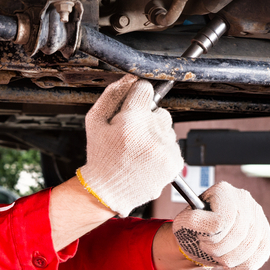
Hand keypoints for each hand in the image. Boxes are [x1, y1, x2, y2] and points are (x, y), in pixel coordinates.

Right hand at [76, 75, 182, 216]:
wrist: (108, 191)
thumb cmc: (100, 156)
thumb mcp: (95, 122)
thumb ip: (112, 95)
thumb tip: (130, 78)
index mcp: (131, 122)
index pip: (145, 90)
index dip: (136, 98)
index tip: (130, 108)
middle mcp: (152, 134)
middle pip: (160, 110)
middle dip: (147, 119)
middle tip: (131, 136)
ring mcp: (166, 149)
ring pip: (168, 128)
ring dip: (156, 135)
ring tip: (138, 150)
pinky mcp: (174, 162)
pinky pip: (173, 144)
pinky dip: (162, 150)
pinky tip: (146, 158)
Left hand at [173, 182, 269, 269]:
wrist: (202, 238)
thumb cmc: (193, 229)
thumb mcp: (184, 223)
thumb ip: (192, 221)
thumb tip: (215, 226)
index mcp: (223, 192)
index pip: (223, 220)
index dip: (210, 236)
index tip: (201, 237)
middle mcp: (244, 200)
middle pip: (238, 233)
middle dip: (218, 249)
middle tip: (207, 248)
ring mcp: (258, 218)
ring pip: (250, 246)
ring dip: (229, 259)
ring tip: (218, 255)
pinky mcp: (266, 236)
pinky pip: (260, 256)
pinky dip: (242, 265)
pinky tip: (230, 264)